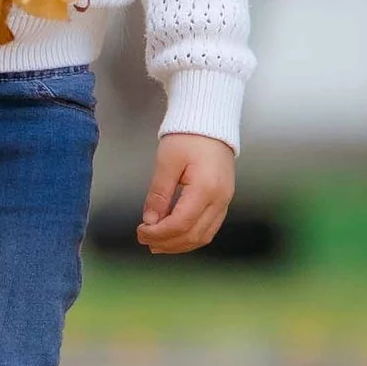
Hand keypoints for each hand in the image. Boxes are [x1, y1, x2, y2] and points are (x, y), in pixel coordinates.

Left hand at [137, 132, 234, 253]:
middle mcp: (220, 199)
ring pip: (204, 236)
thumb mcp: (167, 162)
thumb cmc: (187, 136)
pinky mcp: (224, 200)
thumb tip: (150, 220)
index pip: (181, 223)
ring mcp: (225, 201)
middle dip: (167, 242)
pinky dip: (191, 236)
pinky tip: (175, 236)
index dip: (159, 233)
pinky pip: (209, 227)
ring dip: (180, 244)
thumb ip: (159, 193)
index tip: (141, 232)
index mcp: (206, 189)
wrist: (211, 121)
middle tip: (145, 240)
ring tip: (157, 243)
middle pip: (194, 234)